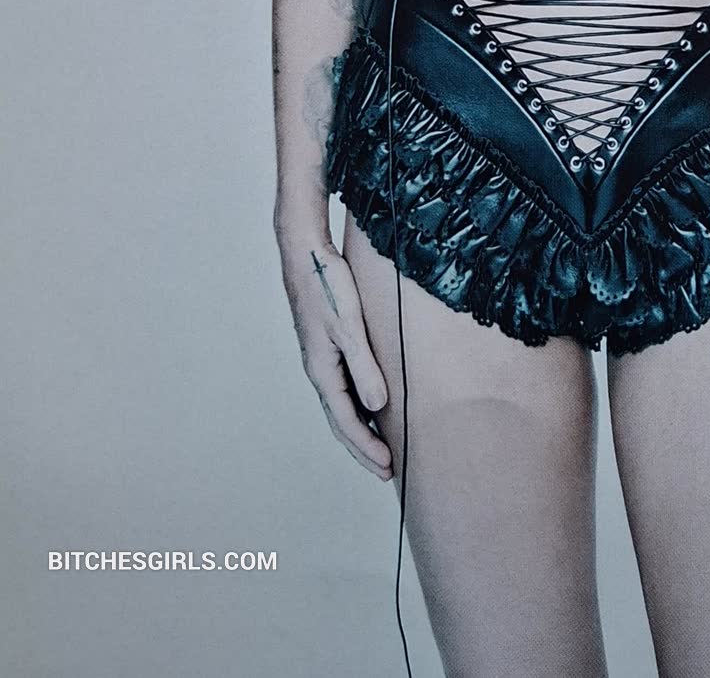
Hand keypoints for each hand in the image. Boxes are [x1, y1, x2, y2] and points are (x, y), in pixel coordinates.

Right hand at [277, 226, 393, 479]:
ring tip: (381, 446)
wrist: (306, 255)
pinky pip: (345, 386)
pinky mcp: (329, 345)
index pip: (345, 422)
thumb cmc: (327, 287)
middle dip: (363, 447)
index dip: (366, 447)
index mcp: (323, 371)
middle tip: (386, 469)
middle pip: (341, 420)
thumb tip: (378, 406)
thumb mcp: (349, 327)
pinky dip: (358, 404)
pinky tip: (373, 404)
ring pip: (343, 404)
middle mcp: (321, 370)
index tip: (387, 467)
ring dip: (361, 428)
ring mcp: (323, 358)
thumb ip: (364, 367)